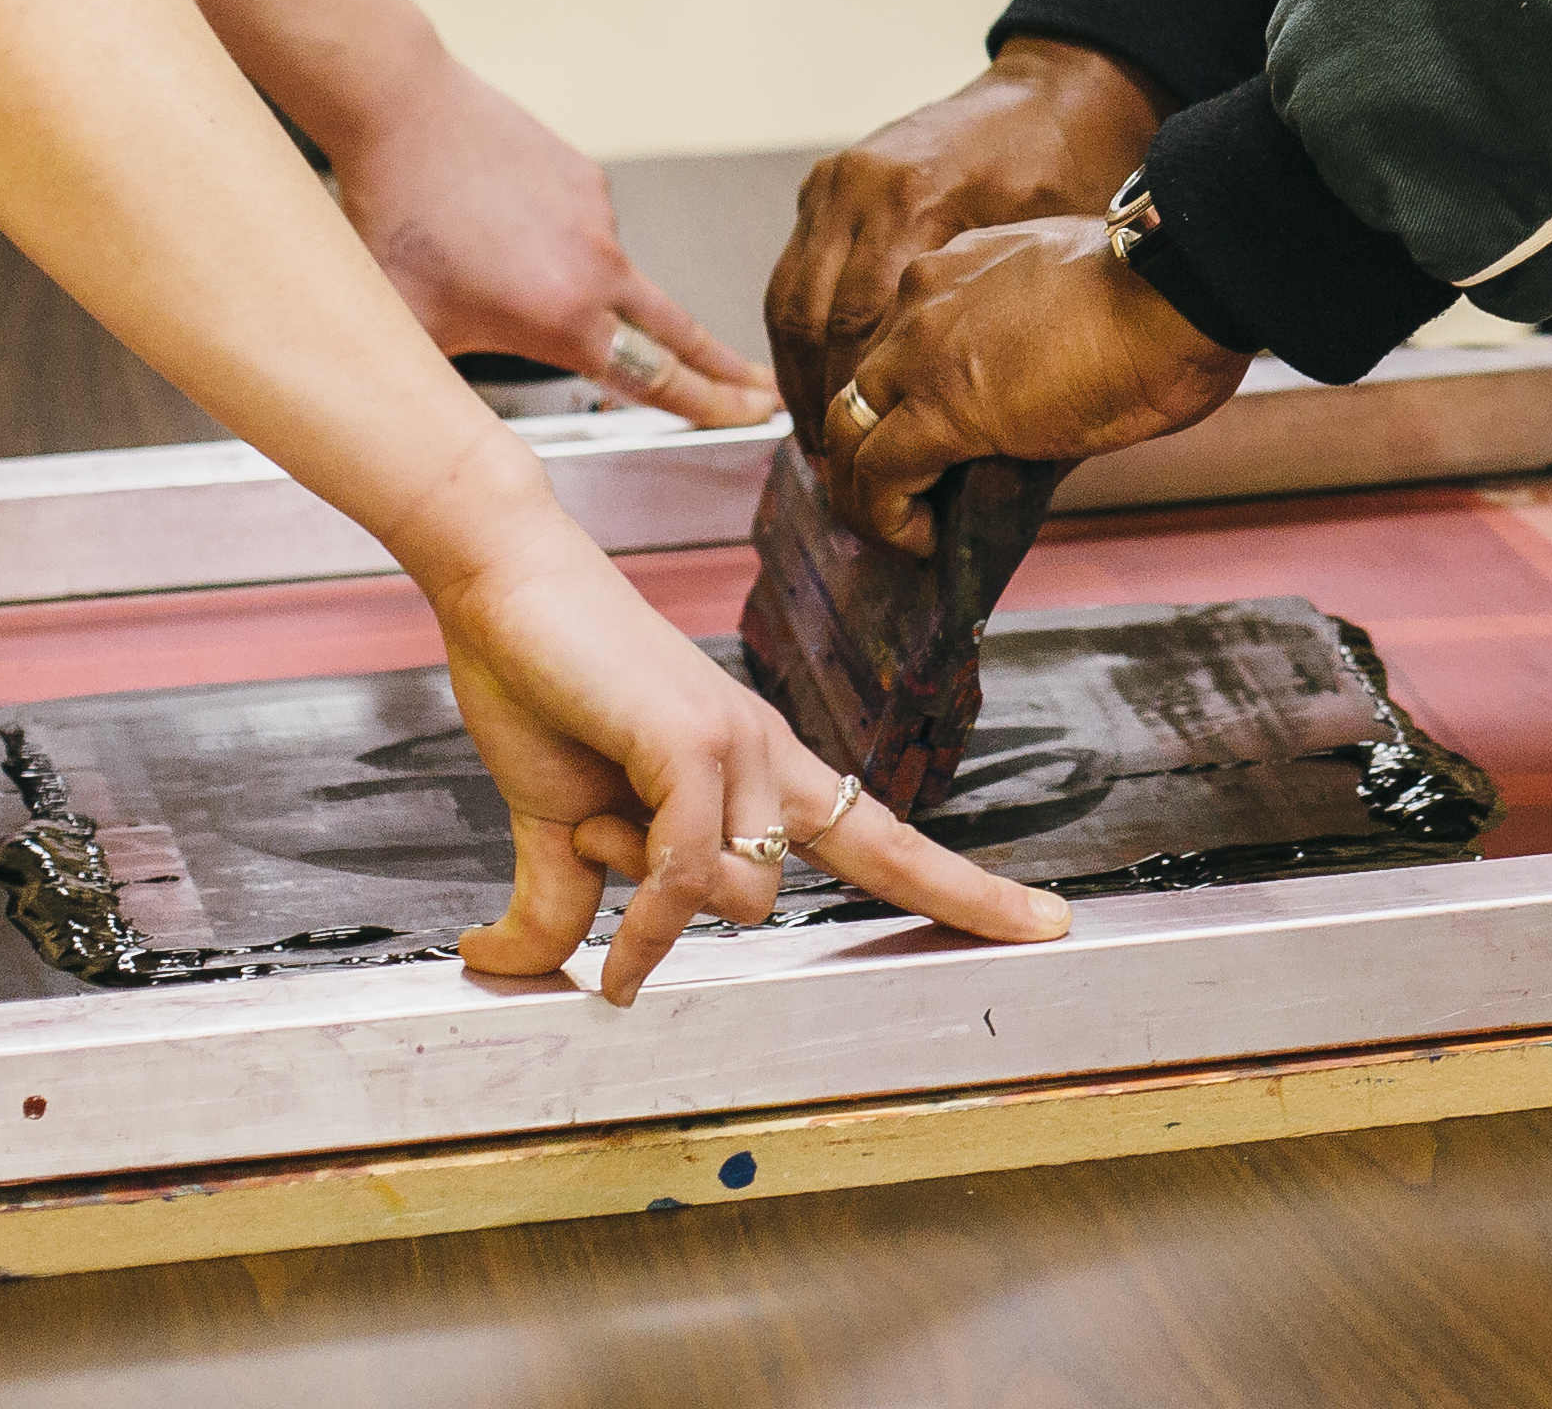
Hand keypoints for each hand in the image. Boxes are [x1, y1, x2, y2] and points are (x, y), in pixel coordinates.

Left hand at [331, 56, 766, 421]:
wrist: (406, 113)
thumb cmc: (395, 220)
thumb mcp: (410, 327)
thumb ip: (444, 381)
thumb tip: (446, 423)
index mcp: (564, 321)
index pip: (659, 378)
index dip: (709, 405)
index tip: (753, 418)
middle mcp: (599, 269)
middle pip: (680, 333)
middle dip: (726, 371)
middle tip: (764, 394)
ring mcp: (599, 217)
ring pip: (604, 277)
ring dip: (576, 290)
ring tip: (488, 271)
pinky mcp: (586, 177)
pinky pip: (579, 228)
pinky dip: (551, 242)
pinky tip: (494, 228)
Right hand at [412, 516, 1070, 995]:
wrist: (500, 585)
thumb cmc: (542, 686)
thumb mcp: (563, 820)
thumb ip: (571, 894)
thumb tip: (528, 967)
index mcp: (759, 770)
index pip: (884, 841)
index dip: (964, 890)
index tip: (1050, 925)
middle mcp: (770, 756)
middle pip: (781, 894)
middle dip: (673, 910)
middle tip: (593, 836)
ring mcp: (742, 743)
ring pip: (736, 896)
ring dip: (642, 894)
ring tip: (584, 805)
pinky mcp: (695, 739)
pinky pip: (687, 872)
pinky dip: (648, 926)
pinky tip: (609, 958)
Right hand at [766, 40, 1161, 439]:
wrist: (1052, 92)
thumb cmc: (1066, 170)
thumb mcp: (1046, 248)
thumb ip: (1002, 323)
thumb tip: (991, 424)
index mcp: (915, 198)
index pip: (858, 325)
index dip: (857, 402)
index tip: (867, 462)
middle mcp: (860, 187)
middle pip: (811, 317)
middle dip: (816, 399)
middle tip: (832, 467)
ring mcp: (836, 180)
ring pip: (790, 297)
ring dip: (797, 372)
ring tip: (820, 437)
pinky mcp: (826, 180)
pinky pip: (795, 270)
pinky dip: (801, 330)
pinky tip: (818, 378)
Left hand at [820, 215, 1249, 553]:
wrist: (1183, 286)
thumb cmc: (1169, 296)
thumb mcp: (1082, 312)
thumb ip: (1042, 355)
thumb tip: (1042, 419)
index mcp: (964, 267)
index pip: (902, 338)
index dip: (903, 399)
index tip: (926, 445)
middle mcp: (926, 297)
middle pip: (859, 385)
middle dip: (865, 447)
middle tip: (901, 497)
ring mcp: (924, 351)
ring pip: (848, 430)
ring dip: (864, 491)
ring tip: (904, 532)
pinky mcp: (940, 407)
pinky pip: (878, 475)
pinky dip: (887, 518)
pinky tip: (922, 542)